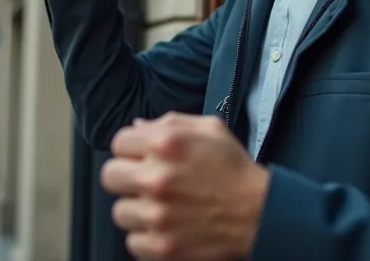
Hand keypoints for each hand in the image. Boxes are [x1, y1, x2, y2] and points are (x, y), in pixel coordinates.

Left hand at [100, 113, 269, 260]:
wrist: (260, 214)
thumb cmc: (235, 171)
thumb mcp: (210, 130)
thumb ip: (169, 122)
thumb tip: (136, 127)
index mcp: (166, 143)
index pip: (118, 142)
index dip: (132, 150)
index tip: (142, 159)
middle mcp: (157, 177)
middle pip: (109, 176)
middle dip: (127, 178)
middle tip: (146, 184)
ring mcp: (157, 215)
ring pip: (120, 212)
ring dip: (138, 211)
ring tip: (161, 208)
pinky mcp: (162, 246)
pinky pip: (133, 242)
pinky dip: (148, 239)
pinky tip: (167, 229)